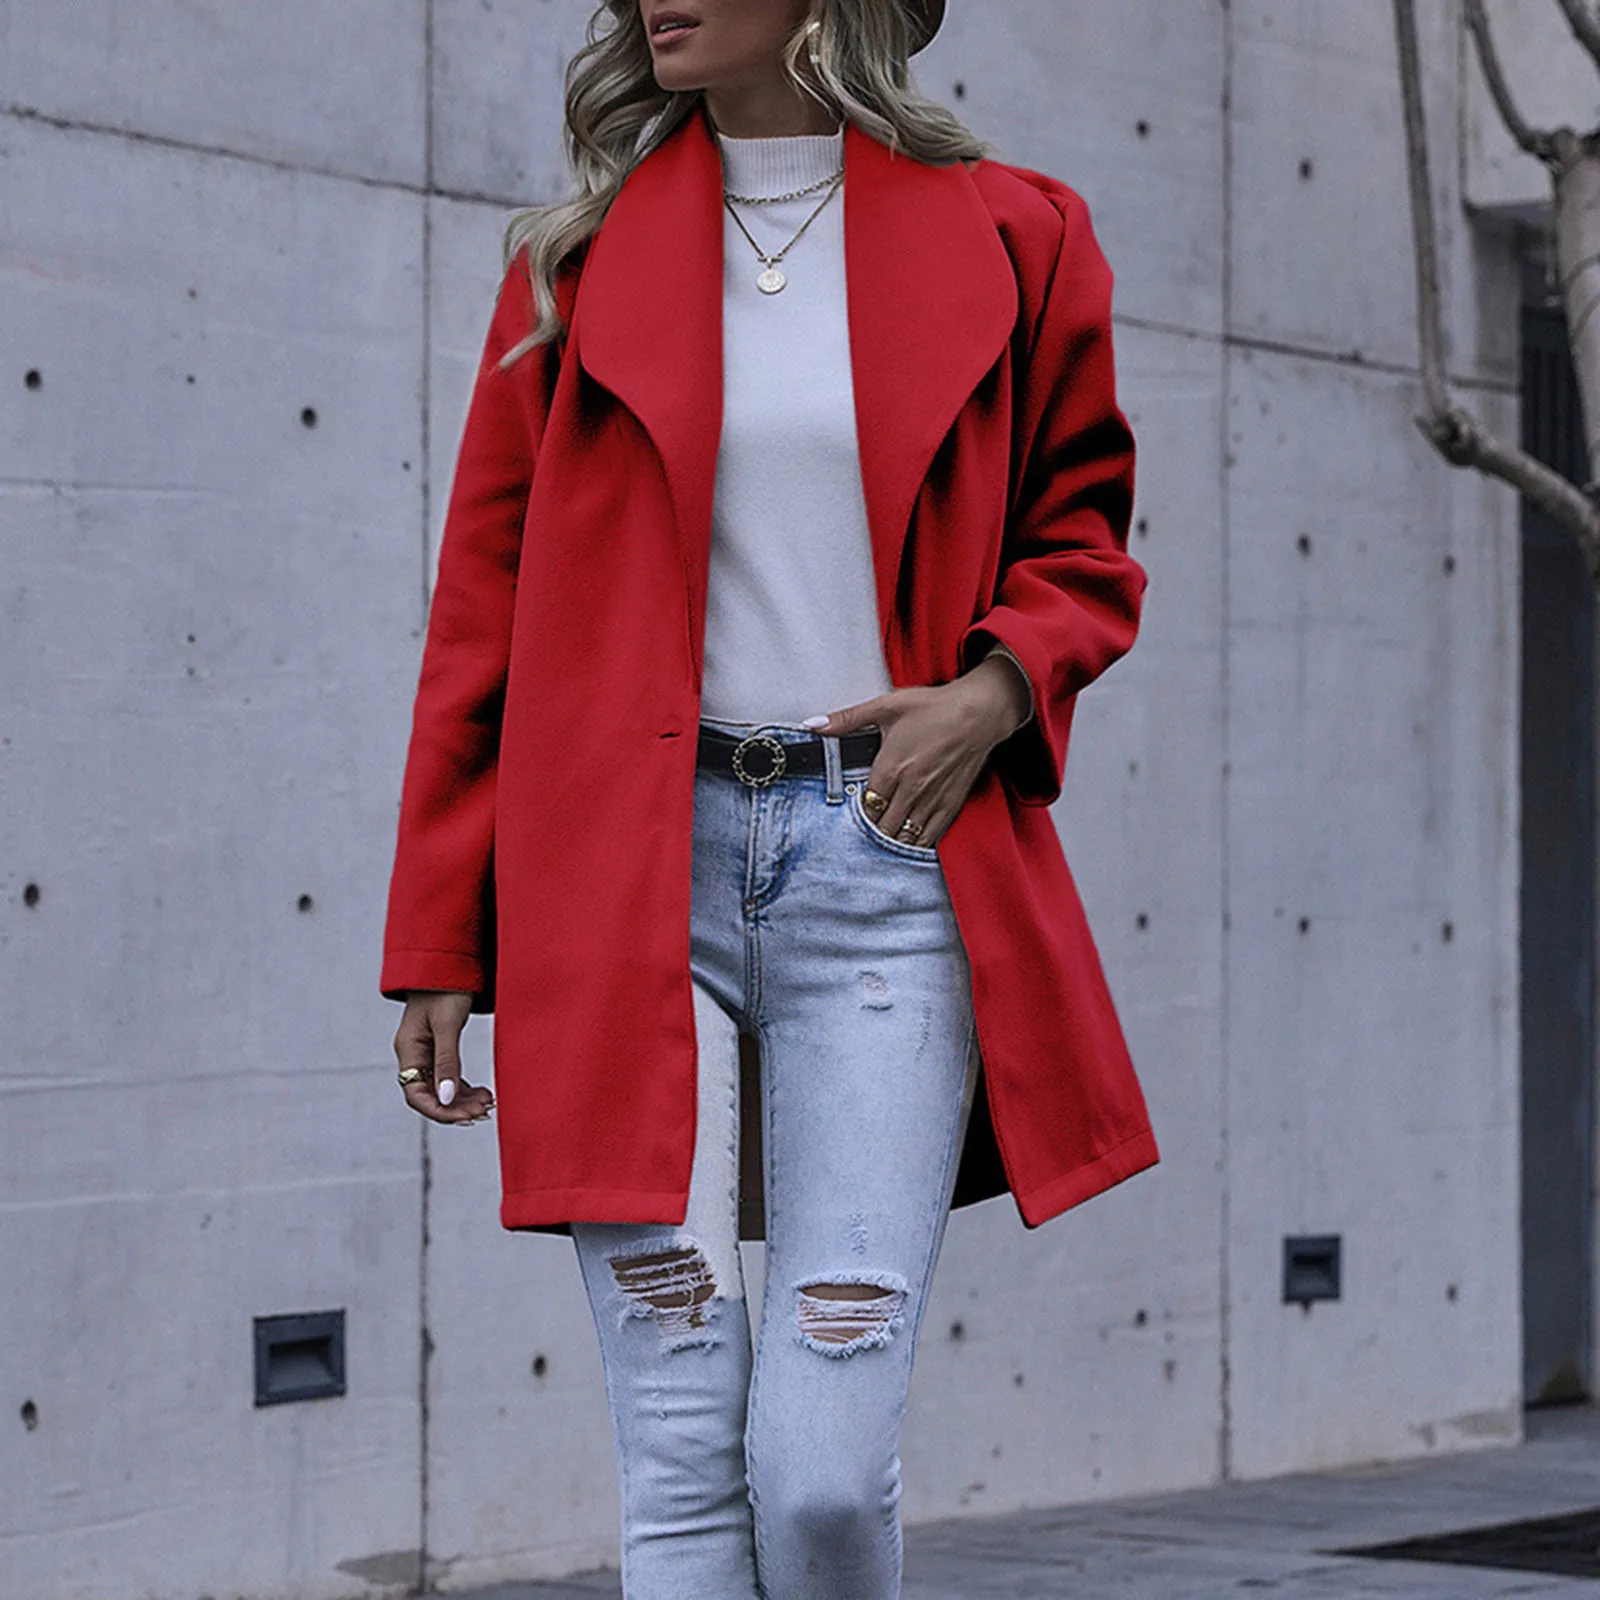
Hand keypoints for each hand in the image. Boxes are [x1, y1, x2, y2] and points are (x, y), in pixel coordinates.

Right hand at [393, 990, 494, 1124]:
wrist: (448, 963)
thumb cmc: (446, 989)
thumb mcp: (447, 1025)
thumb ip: (447, 1061)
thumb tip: (446, 1098)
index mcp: (408, 1049)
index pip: (415, 1094)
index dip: (439, 1110)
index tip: (466, 1117)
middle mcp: (413, 1054)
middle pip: (429, 1095)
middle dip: (455, 1107)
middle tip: (484, 1112)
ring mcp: (425, 1052)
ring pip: (440, 1088)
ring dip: (462, 1100)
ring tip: (488, 1104)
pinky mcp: (439, 1048)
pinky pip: (448, 1077)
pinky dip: (464, 1088)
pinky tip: (483, 1093)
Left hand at [807, 655, 1030, 848]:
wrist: (979, 713)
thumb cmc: (935, 707)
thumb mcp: (887, 706)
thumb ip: (847, 719)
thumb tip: (814, 725)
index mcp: (891, 768)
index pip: (865, 806)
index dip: (857, 812)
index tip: (853, 811)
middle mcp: (911, 790)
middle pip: (882, 827)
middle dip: (871, 830)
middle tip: (863, 830)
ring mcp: (932, 800)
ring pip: (904, 836)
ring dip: (891, 839)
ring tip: (882, 838)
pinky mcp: (950, 805)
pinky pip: (929, 837)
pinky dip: (915, 843)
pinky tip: (907, 842)